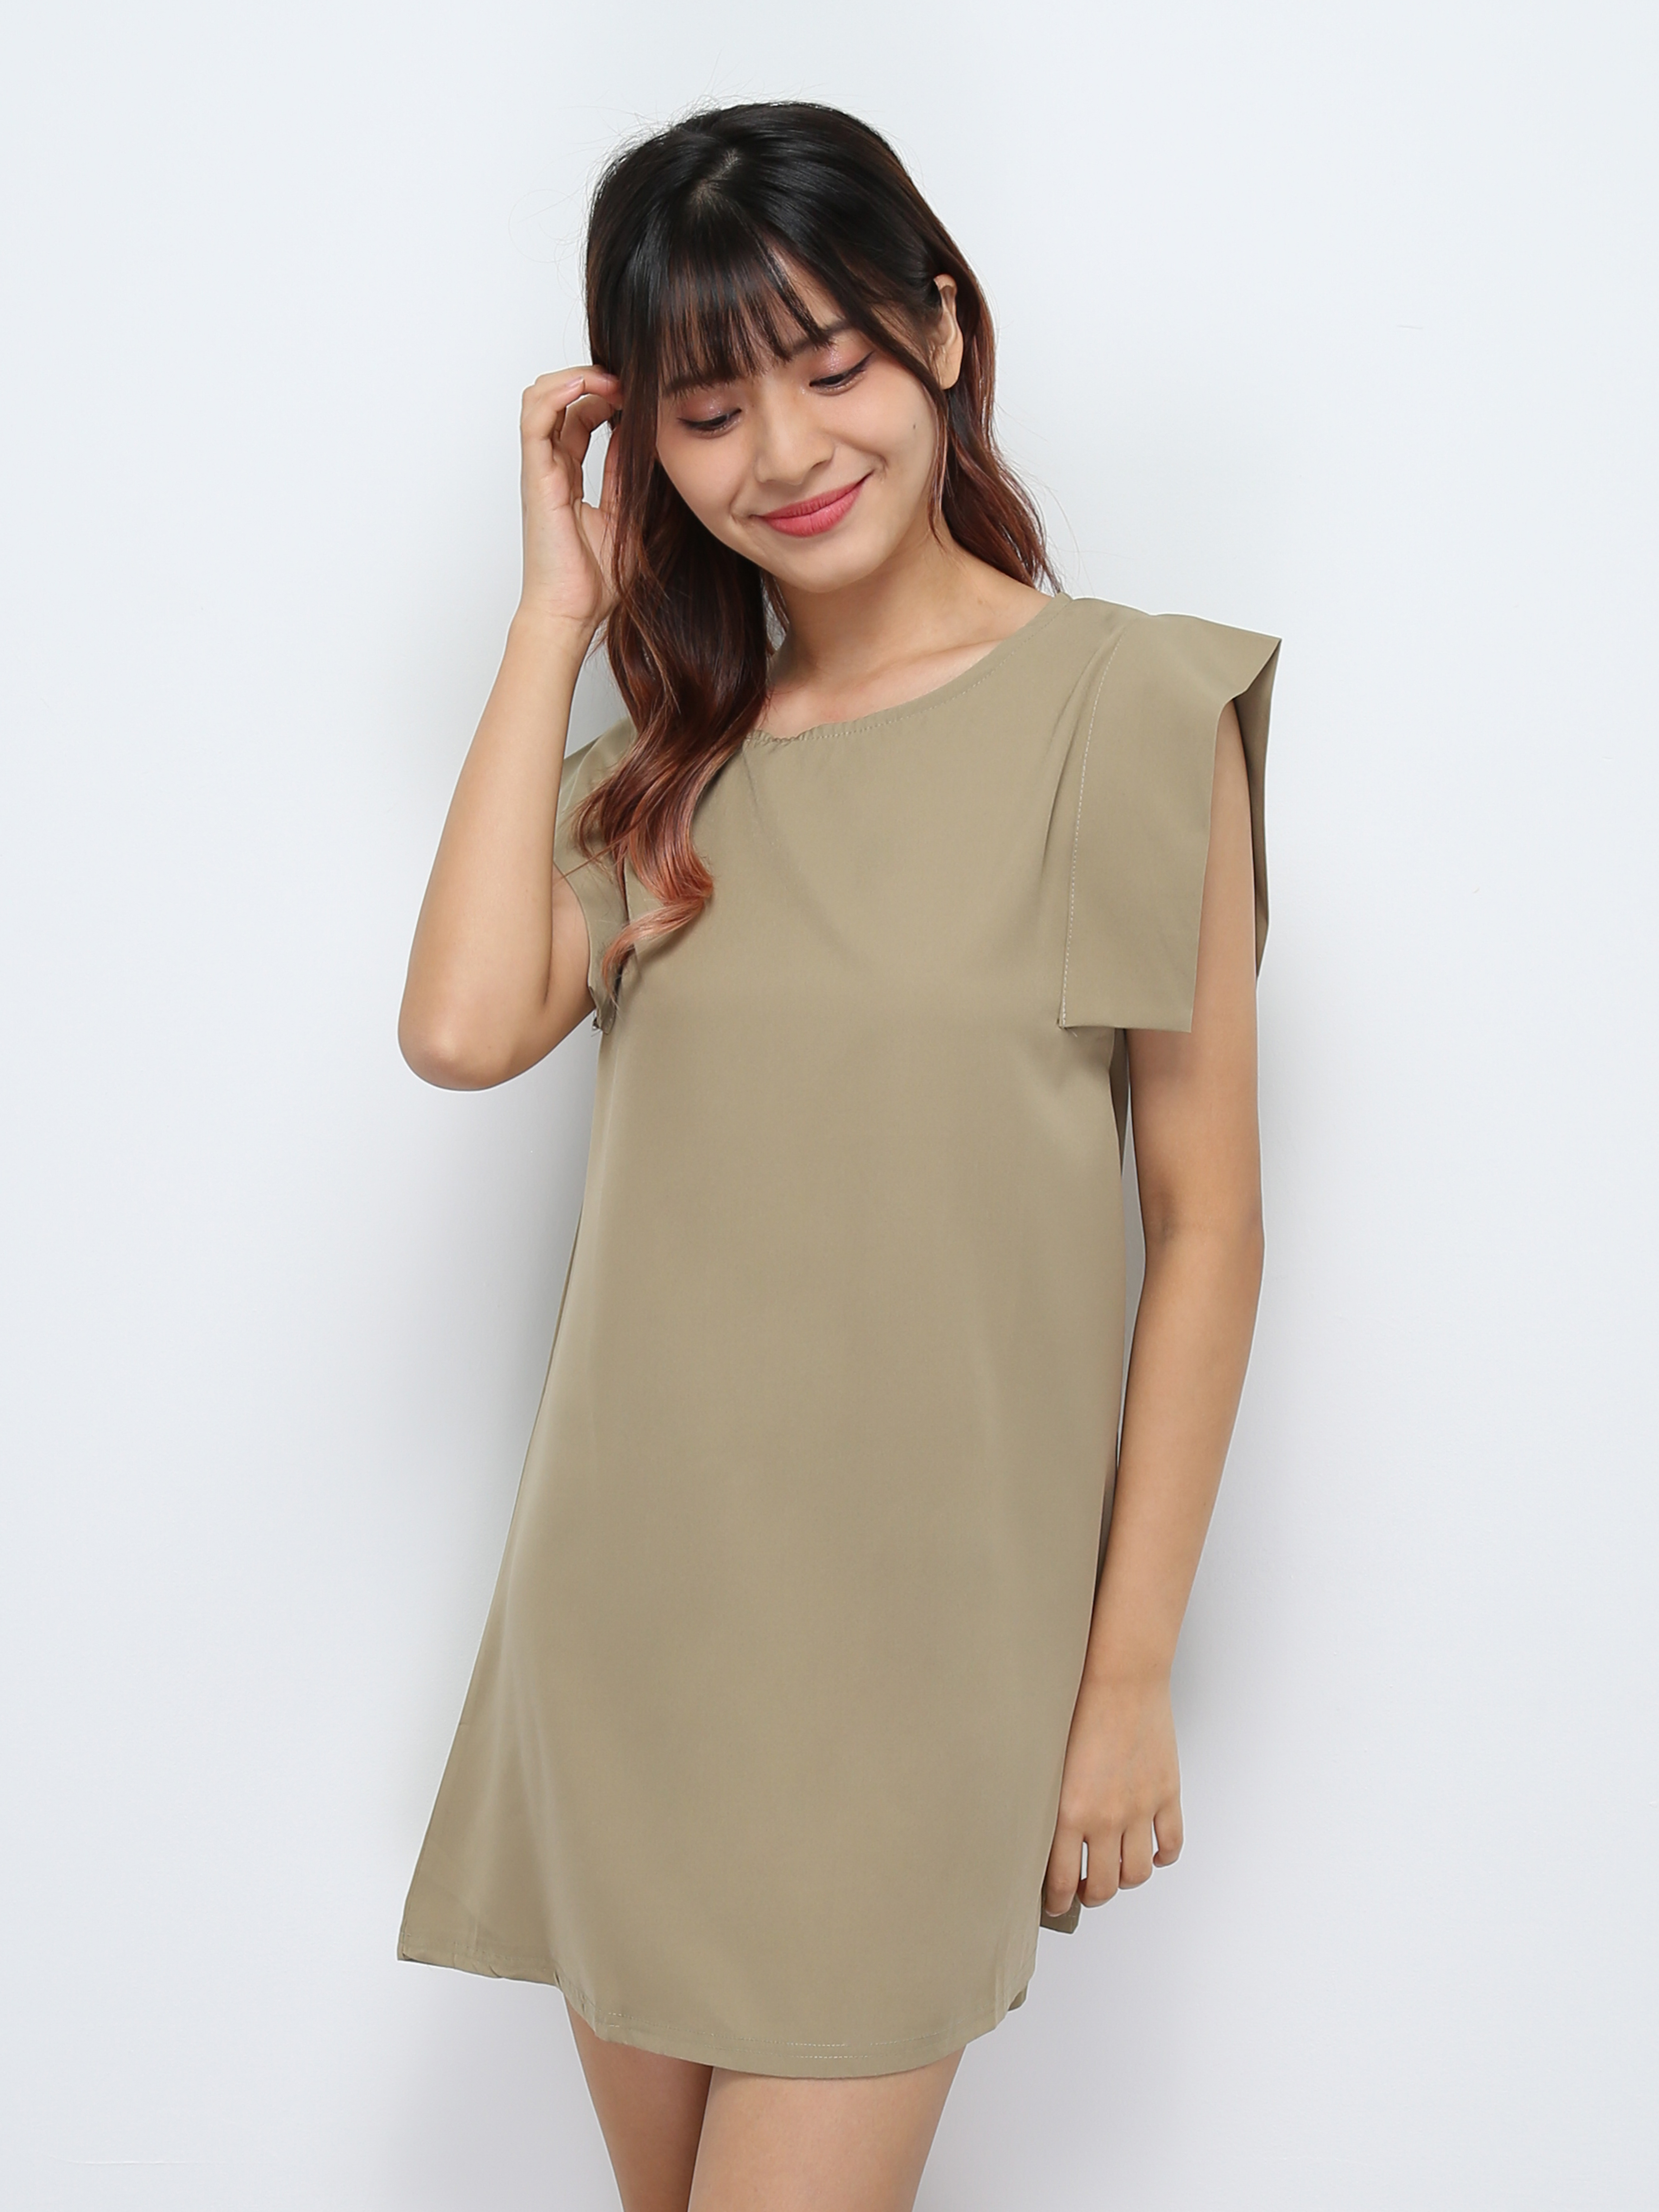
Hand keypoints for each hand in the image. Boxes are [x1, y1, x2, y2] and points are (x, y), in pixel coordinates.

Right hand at [517, 366, 624, 634]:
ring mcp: (539, 470)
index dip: (604, 398)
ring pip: (540, 398)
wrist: (571, 614)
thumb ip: (626, 476)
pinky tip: (587, 385)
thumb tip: (638, 438)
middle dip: (590, 380)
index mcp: (567, 478)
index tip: (638, 396)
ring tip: (609, 380)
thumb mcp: (625, 516)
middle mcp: (548, 469)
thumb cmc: (593, 581)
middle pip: (558, 401)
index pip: (578, 419)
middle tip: (627, 382)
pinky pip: (536, 417)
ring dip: (574, 378)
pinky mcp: (535, 476)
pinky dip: (558, 392)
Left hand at [1043, 1670, 1182, 1917]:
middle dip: (1090, 1896)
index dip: (1058, 1901)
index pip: (1063, 1880)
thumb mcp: (1049, 1761)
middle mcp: (1107, 1818)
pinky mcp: (1167, 1795)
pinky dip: (1161, 1857)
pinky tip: (1149, 1852)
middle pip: (1104, 1887)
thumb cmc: (1077, 1707)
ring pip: (1137, 1874)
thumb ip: (1048, 1802)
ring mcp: (1141, 1809)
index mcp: (1070, 1811)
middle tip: (1083, 1890)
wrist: (1121, 1678)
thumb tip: (1041, 1836)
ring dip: (1124, 1880)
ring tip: (1114, 1871)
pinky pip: (1170, 1845)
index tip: (1054, 1903)